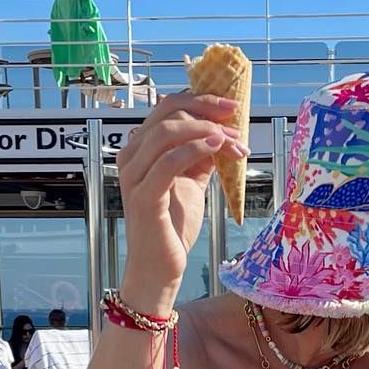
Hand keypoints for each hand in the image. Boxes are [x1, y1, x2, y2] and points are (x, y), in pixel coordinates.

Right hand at [116, 92, 247, 306]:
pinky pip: (168, 161)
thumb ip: (200, 156)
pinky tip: (218, 148)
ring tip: (233, 142)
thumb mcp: (191, 182)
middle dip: (207, 113)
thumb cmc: (173, 227)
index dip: (200, 101)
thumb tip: (221, 133)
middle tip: (237, 123)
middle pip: (167, 113)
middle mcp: (131, 157)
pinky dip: (195, 149)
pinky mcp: (143, 196)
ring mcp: (133, 176)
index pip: (167, 108)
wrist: (159, 267)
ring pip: (167, 132)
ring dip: (206, 131)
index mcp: (140, 149)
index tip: (231, 106)